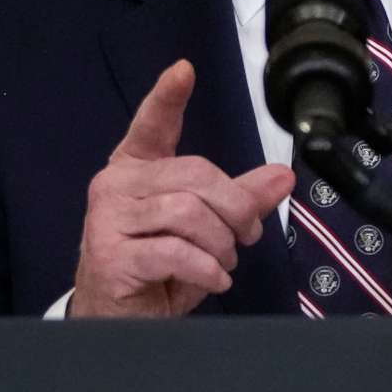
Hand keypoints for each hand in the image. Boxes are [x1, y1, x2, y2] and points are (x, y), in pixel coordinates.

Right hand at [68, 60, 295, 317]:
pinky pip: (175, 251)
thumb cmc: (156, 270)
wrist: (118, 319)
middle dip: (235, 209)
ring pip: (188, 213)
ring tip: (222, 262)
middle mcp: (116, 186)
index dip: (167, 97)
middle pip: (196, 176)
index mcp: (136, 170)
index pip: (151, 125)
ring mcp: (108, 220)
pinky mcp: (111, 255)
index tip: (183, 71)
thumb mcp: (205, 231)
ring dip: (221, 244)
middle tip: (246, 237)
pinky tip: (213, 279)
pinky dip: (206, 268)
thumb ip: (240, 200)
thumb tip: (282, 175)